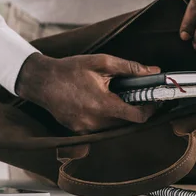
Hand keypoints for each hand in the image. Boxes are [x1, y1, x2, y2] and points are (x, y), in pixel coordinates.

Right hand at [15, 53, 160, 133]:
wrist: (41, 81)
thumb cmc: (70, 69)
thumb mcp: (102, 63)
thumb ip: (130, 68)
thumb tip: (153, 71)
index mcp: (102, 105)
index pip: (137, 117)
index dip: (149, 109)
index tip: (153, 100)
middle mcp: (94, 122)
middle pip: (127, 122)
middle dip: (135, 109)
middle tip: (137, 94)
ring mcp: (85, 129)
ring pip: (115, 127)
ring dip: (121, 114)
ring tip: (118, 97)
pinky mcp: (78, 132)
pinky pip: (101, 128)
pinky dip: (106, 118)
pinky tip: (102, 103)